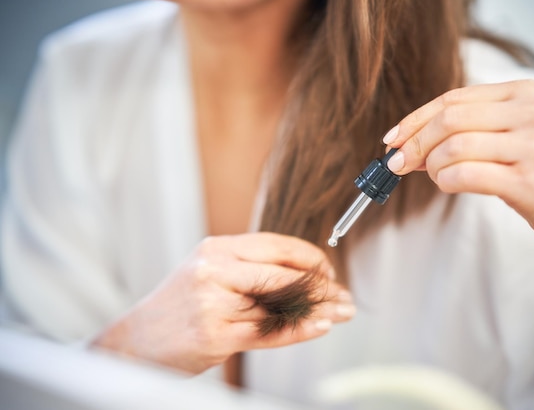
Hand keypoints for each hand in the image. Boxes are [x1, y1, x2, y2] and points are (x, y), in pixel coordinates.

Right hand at [92, 233, 354, 373]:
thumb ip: (250, 272)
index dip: (310, 258)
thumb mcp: (209, 275)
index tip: (329, 271)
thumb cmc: (177, 309)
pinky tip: (320, 326)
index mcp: (216, 249)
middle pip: (283, 273)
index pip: (276, 245)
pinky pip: (268, 331)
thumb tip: (303, 276)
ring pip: (280, 303)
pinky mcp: (216, 335)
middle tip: (344, 297)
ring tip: (342, 312)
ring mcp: (214, 302)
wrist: (134, 343)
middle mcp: (214, 270)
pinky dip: (298, 330)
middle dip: (322, 285)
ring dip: (318, 309)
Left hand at [383, 79, 533, 250]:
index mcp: (522, 93)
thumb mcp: (513, 135)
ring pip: (453, 146)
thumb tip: (410, 145)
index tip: (392, 139)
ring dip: (432, 165)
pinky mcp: (526, 181)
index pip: (452, 99)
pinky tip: (449, 184)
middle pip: (448, 119)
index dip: (414, 119)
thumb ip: (467, 131)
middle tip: (398, 163)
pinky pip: (464, 175)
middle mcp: (528, 113)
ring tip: (436, 176)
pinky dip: (445, 181)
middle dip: (414, 142)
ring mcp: (530, 146)